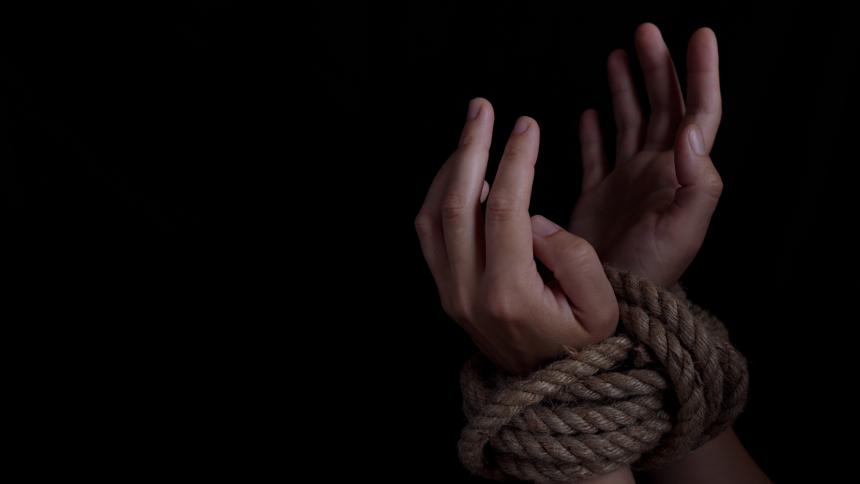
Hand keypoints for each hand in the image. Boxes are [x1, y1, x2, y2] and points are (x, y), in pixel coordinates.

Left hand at [415, 98, 618, 375]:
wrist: (547, 386)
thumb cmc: (582, 343)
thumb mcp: (602, 308)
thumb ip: (574, 259)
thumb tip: (536, 217)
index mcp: (510, 294)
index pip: (504, 209)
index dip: (514, 160)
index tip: (527, 125)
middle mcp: (469, 293)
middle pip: (457, 204)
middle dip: (470, 147)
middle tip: (482, 107)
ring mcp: (450, 293)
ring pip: (433, 216)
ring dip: (450, 167)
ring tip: (472, 130)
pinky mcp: (444, 291)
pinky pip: (429, 234)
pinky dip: (440, 194)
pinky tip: (462, 170)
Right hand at [569, 24, 723, 286]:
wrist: (613, 301)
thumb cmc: (652, 270)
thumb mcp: (684, 228)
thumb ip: (697, 179)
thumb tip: (691, 127)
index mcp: (678, 173)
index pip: (697, 112)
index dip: (701, 74)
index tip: (700, 36)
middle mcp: (655, 171)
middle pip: (662, 107)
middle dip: (657, 68)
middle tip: (646, 33)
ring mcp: (626, 182)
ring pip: (629, 123)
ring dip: (627, 89)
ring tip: (618, 55)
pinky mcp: (598, 197)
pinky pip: (596, 156)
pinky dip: (594, 133)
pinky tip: (589, 113)